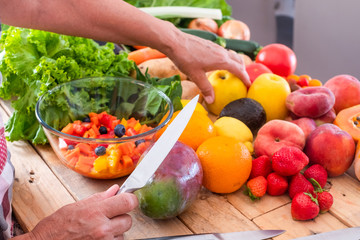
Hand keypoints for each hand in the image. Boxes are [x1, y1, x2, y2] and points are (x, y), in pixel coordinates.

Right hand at [20, 185, 137, 239]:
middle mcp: (102, 229)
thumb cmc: (54, 229)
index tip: (127, 199)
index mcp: (96, 212)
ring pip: (122, 234)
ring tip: (96, 231)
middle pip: (128, 220)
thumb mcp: (75, 206)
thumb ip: (99, 198)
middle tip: (107, 217)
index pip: (128, 202)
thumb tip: (115, 190)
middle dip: (120, 217)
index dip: (130, 199)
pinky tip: (96, 239)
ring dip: (115, 232)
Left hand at [165, 31, 250, 103]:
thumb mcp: (196, 76)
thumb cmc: (185, 58)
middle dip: (243, 69)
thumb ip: (205, 88)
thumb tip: (211, 100)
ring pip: (231, 55)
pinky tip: (219, 64)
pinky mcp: (210, 44)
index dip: (245, 77)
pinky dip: (228, 59)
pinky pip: (224, 52)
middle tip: (243, 79)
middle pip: (238, 60)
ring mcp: (216, 47)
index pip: (239, 69)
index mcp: (222, 60)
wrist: (176, 42)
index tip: (249, 84)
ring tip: (233, 72)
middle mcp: (222, 52)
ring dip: (235, 63)